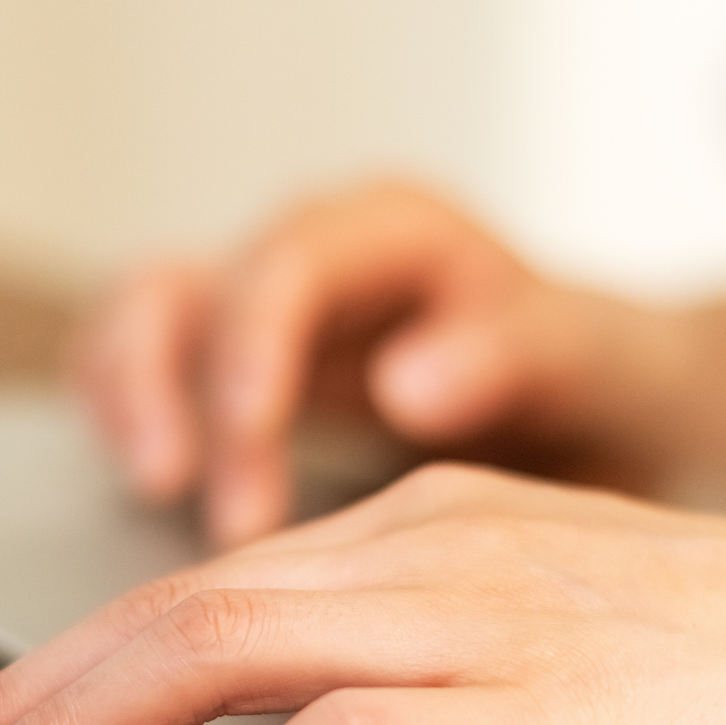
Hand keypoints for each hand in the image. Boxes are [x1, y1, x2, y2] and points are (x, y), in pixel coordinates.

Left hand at [0, 463, 725, 724]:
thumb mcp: (557, 628)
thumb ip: (429, 659)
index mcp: (421, 525)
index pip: (191, 586)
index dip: (56, 668)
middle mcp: (422, 548)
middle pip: (162, 610)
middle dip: (12, 703)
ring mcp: (474, 617)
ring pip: (212, 654)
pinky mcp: (532, 704)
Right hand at [73, 181, 622, 545]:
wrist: (597, 405)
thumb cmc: (590, 379)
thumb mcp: (585, 358)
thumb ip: (509, 355)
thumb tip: (406, 384)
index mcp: (391, 231)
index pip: (286, 263)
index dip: (253, 345)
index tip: (251, 430)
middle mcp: (308, 254)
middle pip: (184, 284)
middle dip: (171, 388)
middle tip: (182, 488)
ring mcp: (258, 309)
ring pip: (141, 320)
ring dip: (132, 403)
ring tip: (154, 491)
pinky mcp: (231, 365)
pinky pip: (138, 368)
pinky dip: (127, 420)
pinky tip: (151, 493)